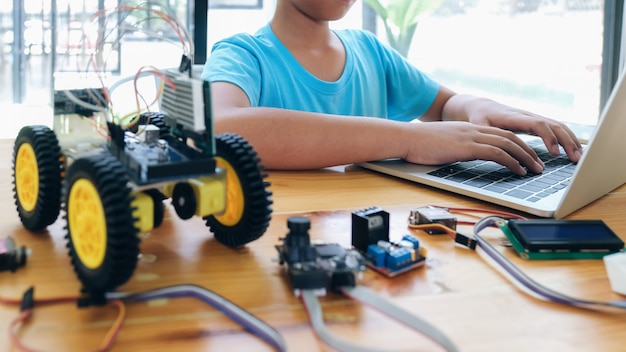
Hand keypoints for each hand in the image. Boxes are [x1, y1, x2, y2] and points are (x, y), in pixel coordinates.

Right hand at [403, 121, 544, 174]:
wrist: (405, 138)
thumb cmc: (417, 145)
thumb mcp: (441, 145)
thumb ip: (455, 148)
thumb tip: (459, 157)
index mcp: (467, 129)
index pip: (499, 133)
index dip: (517, 144)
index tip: (526, 155)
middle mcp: (473, 130)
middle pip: (509, 137)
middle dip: (528, 150)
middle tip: (538, 163)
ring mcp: (470, 136)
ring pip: (508, 144)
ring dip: (525, 157)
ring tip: (535, 169)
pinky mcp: (467, 146)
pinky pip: (497, 153)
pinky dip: (512, 161)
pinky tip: (518, 170)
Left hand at [459, 96, 583, 162]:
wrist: (482, 107)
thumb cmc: (479, 118)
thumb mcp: (479, 126)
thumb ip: (488, 135)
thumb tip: (497, 149)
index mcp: (516, 117)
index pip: (539, 124)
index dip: (549, 138)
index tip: (554, 153)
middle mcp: (529, 116)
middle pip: (554, 125)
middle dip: (567, 142)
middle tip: (574, 160)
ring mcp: (534, 119)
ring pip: (558, 126)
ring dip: (570, 141)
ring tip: (577, 158)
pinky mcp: (536, 123)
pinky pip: (555, 129)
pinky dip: (566, 139)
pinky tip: (572, 152)